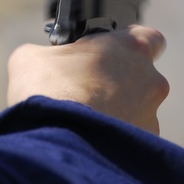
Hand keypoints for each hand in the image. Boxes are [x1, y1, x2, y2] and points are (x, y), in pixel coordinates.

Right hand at [6, 25, 168, 134]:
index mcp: (131, 48)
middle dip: (120, 84)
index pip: (149, 37)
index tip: (111, 54)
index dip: (129, 46)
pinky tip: (90, 142)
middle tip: (89, 91)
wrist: (56, 142)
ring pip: (139, 111)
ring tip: (86, 122)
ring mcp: (151, 115)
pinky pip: (132, 140)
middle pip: (143, 78)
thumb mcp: (31, 58)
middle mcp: (151, 80)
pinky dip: (115, 140)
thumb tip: (41, 62)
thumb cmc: (48, 91)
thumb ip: (47, 53)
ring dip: (118, 114)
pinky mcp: (146, 146)